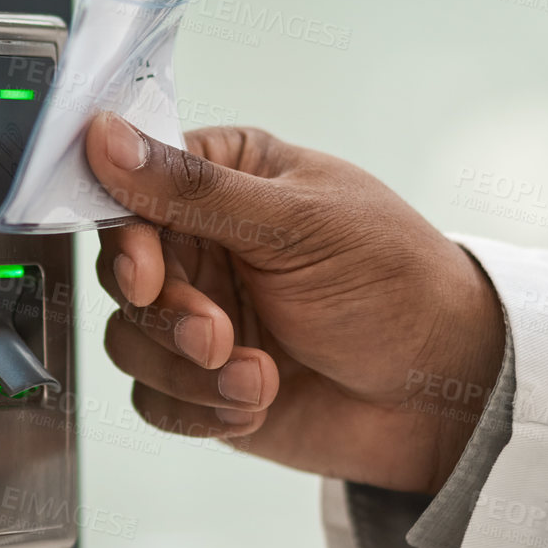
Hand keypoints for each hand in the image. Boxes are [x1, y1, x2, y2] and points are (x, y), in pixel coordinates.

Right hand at [85, 111, 504, 494]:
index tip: (145, 276)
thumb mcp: (298, 223)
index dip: (126, 237)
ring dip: (186, 371)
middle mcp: (204, 243)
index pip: (134, 190)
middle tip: (218, 336)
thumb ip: (193, 190)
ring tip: (256, 379)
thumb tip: (105, 136)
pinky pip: (153, 399)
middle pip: (122, 273)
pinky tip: (255, 404)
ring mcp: (201, 314)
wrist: (442, 390)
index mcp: (225, 179)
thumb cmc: (395, 284)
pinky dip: (196, 410)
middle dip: (167, 314)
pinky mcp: (202, 383)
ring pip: (129, 341)